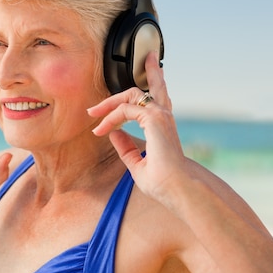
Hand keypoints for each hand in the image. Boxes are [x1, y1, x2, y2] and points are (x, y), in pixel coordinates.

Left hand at [87, 51, 186, 201]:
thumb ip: (127, 148)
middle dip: (128, 84)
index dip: (117, 114)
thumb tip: (114, 133)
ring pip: (133, 94)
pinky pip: (125, 109)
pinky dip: (110, 118)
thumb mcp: (138, 163)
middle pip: (149, 89)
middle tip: (107, 98)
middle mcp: (163, 117)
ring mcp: (160, 115)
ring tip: (95, 108)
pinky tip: (101, 129)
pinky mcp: (154, 119)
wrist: (177, 189)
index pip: (145, 106)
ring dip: (111, 100)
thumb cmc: (162, 181)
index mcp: (162, 127)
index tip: (99, 130)